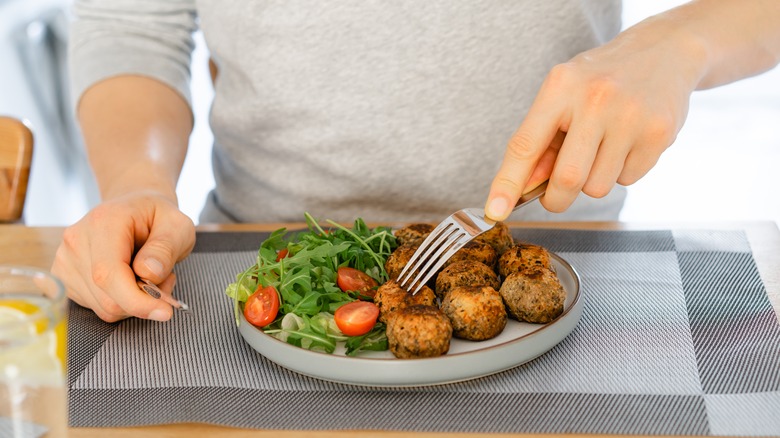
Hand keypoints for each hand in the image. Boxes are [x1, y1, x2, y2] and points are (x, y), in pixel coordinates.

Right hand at [52, 192, 194, 321]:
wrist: (137, 209)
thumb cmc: (158, 217)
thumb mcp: (178, 226)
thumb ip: (166, 248)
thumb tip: (149, 273)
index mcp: (103, 222)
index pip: (109, 274)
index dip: (136, 300)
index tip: (164, 311)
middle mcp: (76, 241)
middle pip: (107, 297)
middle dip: (143, 300)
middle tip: (166, 279)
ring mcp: (66, 260)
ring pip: (104, 307)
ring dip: (135, 301)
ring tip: (149, 274)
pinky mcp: (65, 278)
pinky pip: (97, 307)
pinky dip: (121, 302)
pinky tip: (131, 280)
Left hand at [484, 18, 705, 219]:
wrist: (664, 50)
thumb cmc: (601, 79)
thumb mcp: (562, 96)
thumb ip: (541, 141)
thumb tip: (524, 188)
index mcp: (560, 87)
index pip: (525, 145)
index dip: (507, 184)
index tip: (495, 211)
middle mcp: (595, 99)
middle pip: (566, 179)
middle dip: (556, 199)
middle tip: (556, 195)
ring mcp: (630, 116)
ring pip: (597, 187)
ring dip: (593, 181)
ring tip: (602, 147)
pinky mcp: (659, 133)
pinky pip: (627, 180)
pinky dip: (621, 172)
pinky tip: (627, 142)